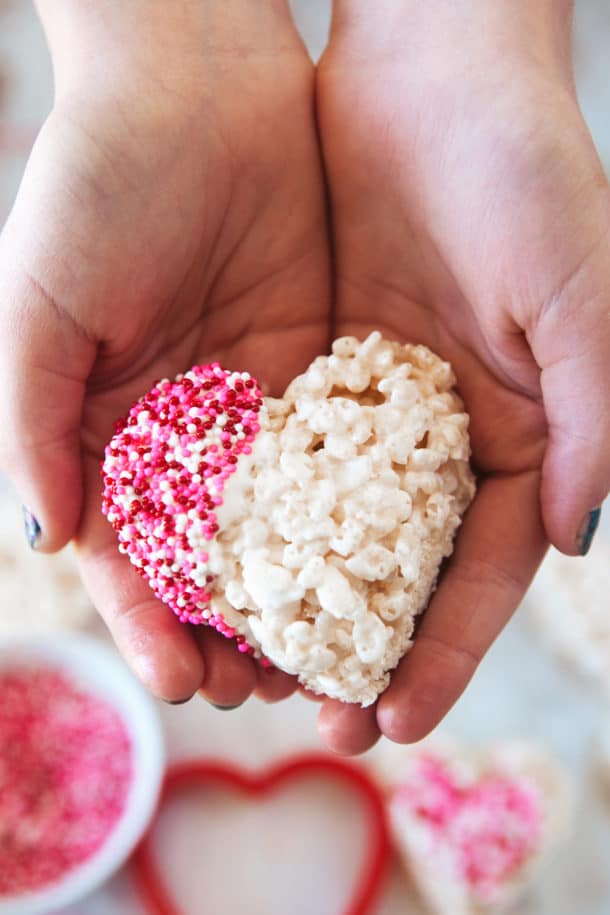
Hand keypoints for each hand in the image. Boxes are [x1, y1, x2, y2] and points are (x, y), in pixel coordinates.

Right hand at [0, 0, 328, 704]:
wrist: (191, 91)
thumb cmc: (92, 189)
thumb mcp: (38, 307)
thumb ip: (31, 422)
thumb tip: (45, 540)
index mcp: (107, 430)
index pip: (128, 551)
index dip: (148, 620)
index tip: (182, 680)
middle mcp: (182, 432)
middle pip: (210, 557)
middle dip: (234, 629)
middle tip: (267, 693)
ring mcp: (253, 407)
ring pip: (281, 525)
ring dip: (302, 594)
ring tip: (330, 660)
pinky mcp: (316, 370)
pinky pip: (336, 457)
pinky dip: (352, 518)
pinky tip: (377, 570)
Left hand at [314, 0, 609, 752]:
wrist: (436, 80)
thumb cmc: (528, 177)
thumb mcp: (577, 301)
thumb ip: (591, 419)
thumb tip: (578, 539)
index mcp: (523, 438)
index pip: (482, 572)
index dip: (445, 650)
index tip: (398, 718)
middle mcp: (446, 438)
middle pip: (401, 569)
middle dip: (364, 646)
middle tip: (317, 718)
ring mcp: (377, 409)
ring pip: (335, 528)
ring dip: (301, 599)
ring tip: (256, 668)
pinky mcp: (318, 368)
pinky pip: (284, 457)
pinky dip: (259, 515)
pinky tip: (224, 568)